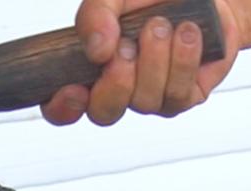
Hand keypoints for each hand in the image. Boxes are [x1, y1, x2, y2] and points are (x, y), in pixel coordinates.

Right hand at [42, 0, 243, 126]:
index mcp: (91, 68)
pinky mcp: (187, 96)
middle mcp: (120, 89)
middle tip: (127, 45)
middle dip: (116, 81)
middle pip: (104, 113)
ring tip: (161, 24)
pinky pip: (178, 95)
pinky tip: (186, 33)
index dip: (63, 107)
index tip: (73, 89)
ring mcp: (153, 97)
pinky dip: (182, 59)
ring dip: (153, 59)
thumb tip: (97, 50)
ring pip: (145, 102)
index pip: (63, 107)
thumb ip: (96, 16)